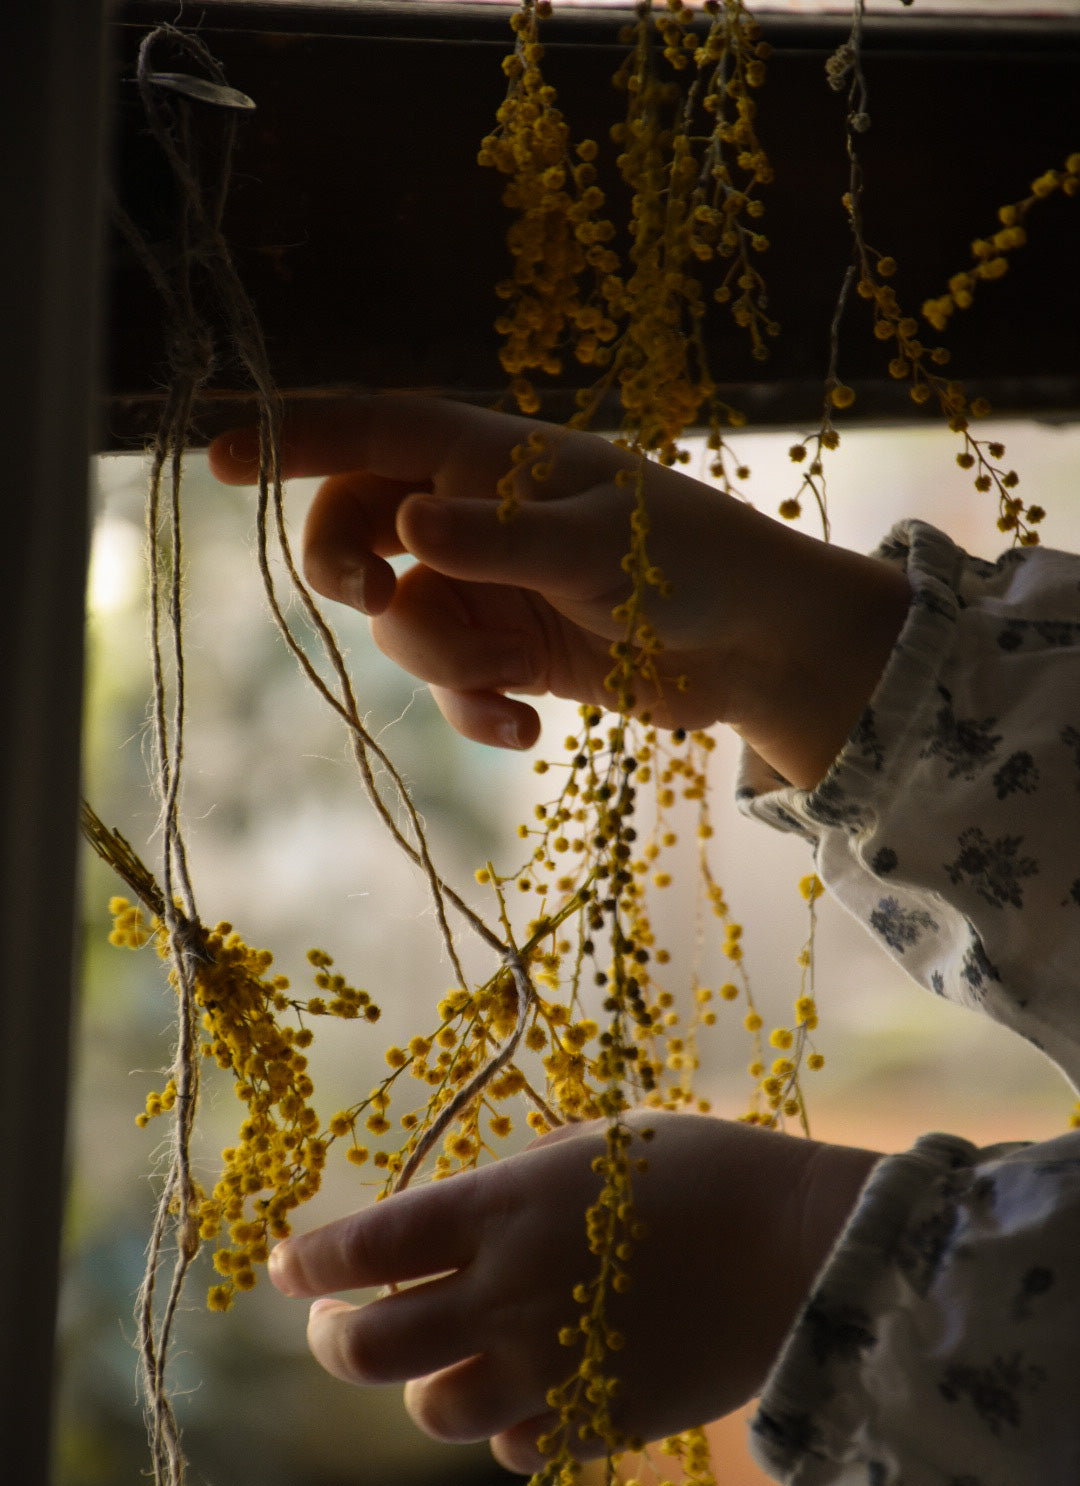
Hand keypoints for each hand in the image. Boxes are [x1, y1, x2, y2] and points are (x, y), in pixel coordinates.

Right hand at [208, 396, 910, 787]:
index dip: (290, 438)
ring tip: (508, 684)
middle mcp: (477, 517)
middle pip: (358, 529)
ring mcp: (490, 587)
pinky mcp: (511, 651)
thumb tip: (405, 521)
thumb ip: (500, 538)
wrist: (758, 647)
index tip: (217, 459)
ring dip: (440, 662)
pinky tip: (528, 727)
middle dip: (351, 570)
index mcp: (492, 458)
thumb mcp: (597, 545)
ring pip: (403, 623)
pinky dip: (475, 709)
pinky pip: (451, 682)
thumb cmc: (692, 562)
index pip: (371, 430)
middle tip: (370, 599)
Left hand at [267, 1111, 879, 1471]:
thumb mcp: (597, 1149)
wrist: (806, 1253)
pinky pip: (514, 1448)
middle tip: (335, 1319)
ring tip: (437, 1356)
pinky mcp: (596, 1421)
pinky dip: (503, 1426)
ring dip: (420, 1383)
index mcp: (498, 1209)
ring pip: (431, 1410)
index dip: (307, 1261)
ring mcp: (547, 1367)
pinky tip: (524, 1393)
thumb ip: (517, 1192)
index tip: (286, 1263)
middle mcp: (503, 1295)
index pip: (361, 1246)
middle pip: (364, 1347)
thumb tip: (465, 1220)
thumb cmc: (707, 1174)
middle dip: (331, 1336)